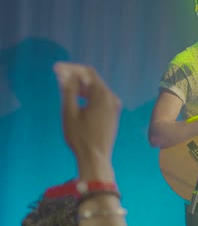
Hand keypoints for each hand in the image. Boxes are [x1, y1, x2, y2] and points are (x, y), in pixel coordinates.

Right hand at [54, 62, 121, 179]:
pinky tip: (76, 97)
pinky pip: (100, 97)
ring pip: (97, 88)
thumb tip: (65, 74)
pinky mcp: (113, 113)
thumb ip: (68, 91)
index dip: (71, 68)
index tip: (56, 68)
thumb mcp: (70, 112)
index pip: (88, 73)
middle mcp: (112, 98)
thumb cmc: (80, 137)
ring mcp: (114, 106)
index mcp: (103, 96)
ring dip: (81, 85)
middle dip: (75, 75)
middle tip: (57, 75)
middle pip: (93, 79)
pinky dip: (88, 94)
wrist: (96, 157)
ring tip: (63, 85)